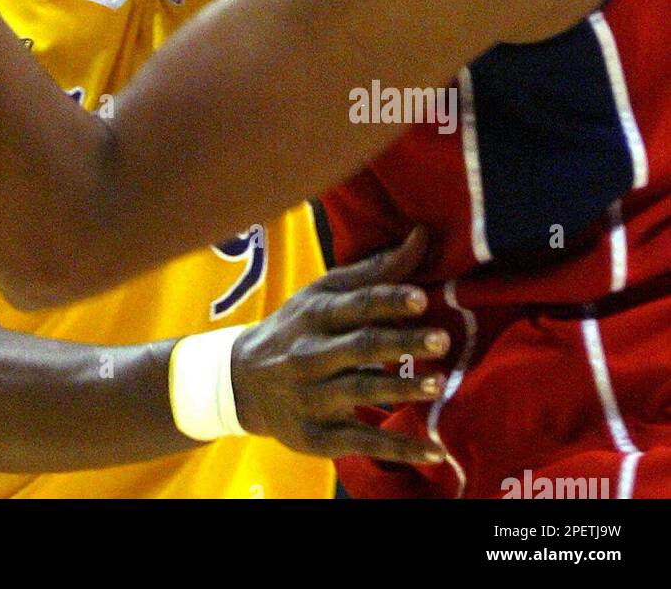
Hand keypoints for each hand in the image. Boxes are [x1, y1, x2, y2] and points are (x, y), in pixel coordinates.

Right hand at [230, 227, 449, 463]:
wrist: (243, 381)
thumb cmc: (298, 328)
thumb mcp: (324, 294)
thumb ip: (375, 272)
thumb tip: (423, 235)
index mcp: (314, 314)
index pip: (353, 305)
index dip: (387, 301)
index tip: (420, 299)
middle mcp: (309, 355)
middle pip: (360, 347)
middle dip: (401, 343)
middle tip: (443, 339)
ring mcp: (312, 397)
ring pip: (361, 392)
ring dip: (402, 390)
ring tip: (439, 385)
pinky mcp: (318, 436)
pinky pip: (363, 441)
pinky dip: (400, 448)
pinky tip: (435, 451)